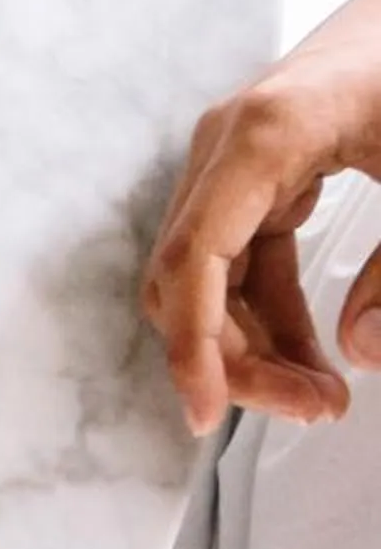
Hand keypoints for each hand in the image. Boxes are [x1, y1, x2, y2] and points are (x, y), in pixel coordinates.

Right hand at [143, 0, 380, 433]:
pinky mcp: (254, 176)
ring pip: (205, 279)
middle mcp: (227, 149)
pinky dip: (266, 314)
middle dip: (235, 358)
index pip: (192, 258)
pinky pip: (238, 261)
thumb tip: (361, 353)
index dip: (193, 345)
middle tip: (315, 409)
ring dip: (249, 344)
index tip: (208, 412)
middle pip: (187, 280)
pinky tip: (314, 352)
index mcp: (263, 135)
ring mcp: (233, 163)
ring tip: (320, 393)